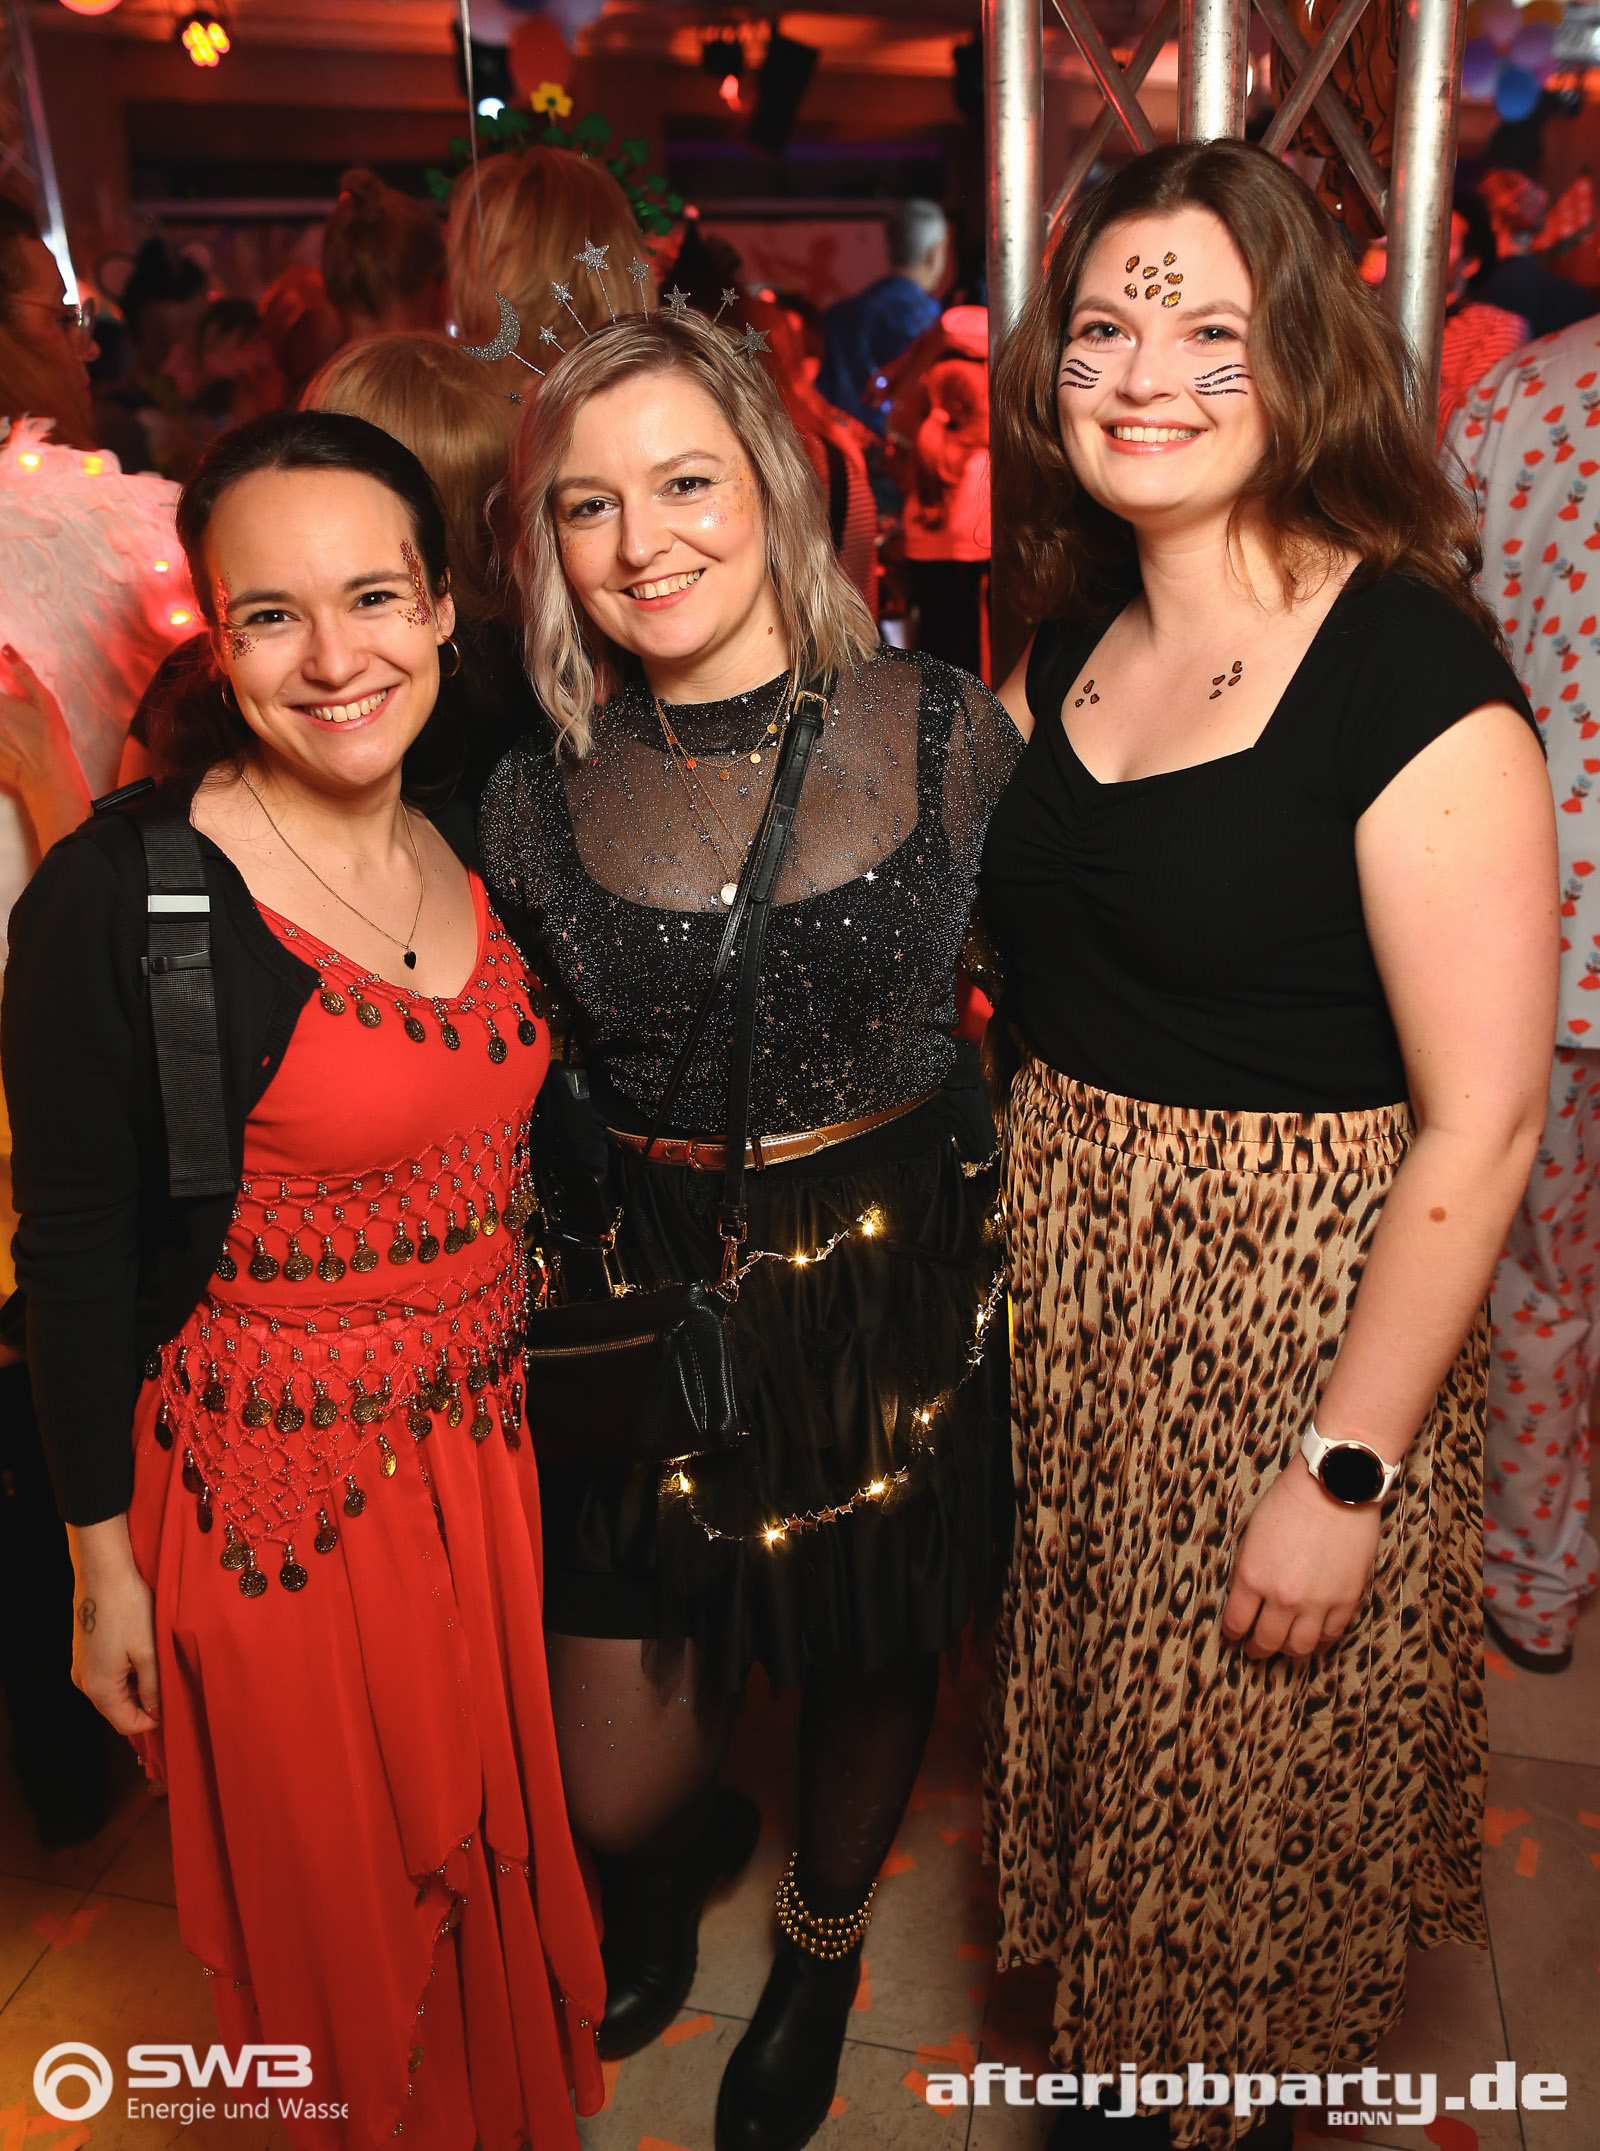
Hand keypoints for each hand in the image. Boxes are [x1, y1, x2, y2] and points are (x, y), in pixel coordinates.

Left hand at [0, 645, 90, 847]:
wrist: (47, 774)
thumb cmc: (49, 736)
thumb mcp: (44, 700)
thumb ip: (23, 672)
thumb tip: (7, 649)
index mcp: (0, 703)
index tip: (7, 695)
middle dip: (3, 706)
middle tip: (13, 714)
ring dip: (2, 723)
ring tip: (13, 726)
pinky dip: (1, 737)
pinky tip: (10, 738)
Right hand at [66, 1518, 159, 1736]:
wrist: (103, 1572)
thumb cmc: (128, 1609)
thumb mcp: (149, 1651)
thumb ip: (153, 1685)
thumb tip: (156, 1710)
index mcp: (99, 1687)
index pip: (125, 1724)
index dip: (151, 1722)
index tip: (173, 1710)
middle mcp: (83, 1681)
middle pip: (116, 1710)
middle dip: (144, 1705)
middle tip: (170, 1689)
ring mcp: (81, 1666)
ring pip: (112, 1692)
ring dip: (135, 1688)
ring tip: (159, 1668)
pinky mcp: (83, 1651)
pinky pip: (105, 1674)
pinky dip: (125, 1674)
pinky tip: (142, 1654)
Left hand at [1220, 1455, 1383, 1660]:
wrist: (1335, 1486)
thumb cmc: (1289, 1501)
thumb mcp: (1251, 1535)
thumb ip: (1248, 1571)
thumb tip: (1245, 1598)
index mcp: (1252, 1577)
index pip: (1237, 1623)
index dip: (1234, 1633)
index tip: (1234, 1635)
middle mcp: (1282, 1596)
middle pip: (1266, 1641)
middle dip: (1257, 1649)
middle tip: (1255, 1651)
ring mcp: (1317, 1602)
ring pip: (1299, 1647)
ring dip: (1288, 1651)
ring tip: (1283, 1648)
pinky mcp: (1346, 1600)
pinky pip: (1331, 1635)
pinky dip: (1319, 1639)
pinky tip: (1312, 1634)